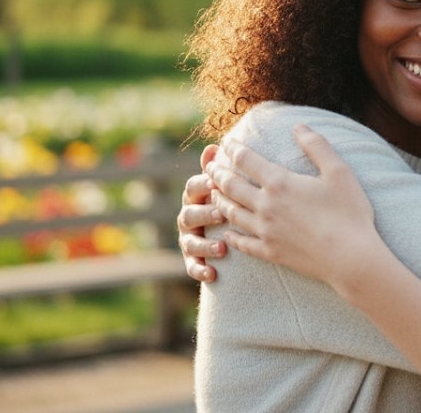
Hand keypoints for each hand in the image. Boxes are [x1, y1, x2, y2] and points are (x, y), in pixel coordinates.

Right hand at [177, 144, 226, 282]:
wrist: (232, 227)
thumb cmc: (232, 196)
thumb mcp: (227, 182)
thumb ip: (219, 167)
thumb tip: (213, 146)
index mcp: (197, 194)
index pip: (193, 186)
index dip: (201, 183)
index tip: (214, 181)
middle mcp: (188, 215)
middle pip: (189, 213)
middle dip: (204, 213)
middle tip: (220, 214)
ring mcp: (188, 237)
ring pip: (189, 241)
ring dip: (204, 245)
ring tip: (222, 249)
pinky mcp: (192, 258)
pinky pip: (191, 266)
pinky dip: (199, 270)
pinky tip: (212, 274)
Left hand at [209, 124, 378, 288]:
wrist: (351, 258)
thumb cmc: (349, 212)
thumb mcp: (339, 171)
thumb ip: (317, 146)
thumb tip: (299, 126)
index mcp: (280, 182)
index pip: (246, 160)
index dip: (233, 149)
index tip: (227, 142)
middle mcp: (265, 206)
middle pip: (231, 186)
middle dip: (217, 173)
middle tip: (210, 166)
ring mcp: (265, 231)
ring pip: (231, 213)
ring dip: (218, 199)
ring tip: (212, 192)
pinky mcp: (270, 252)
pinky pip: (242, 243)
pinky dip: (231, 236)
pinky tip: (226, 232)